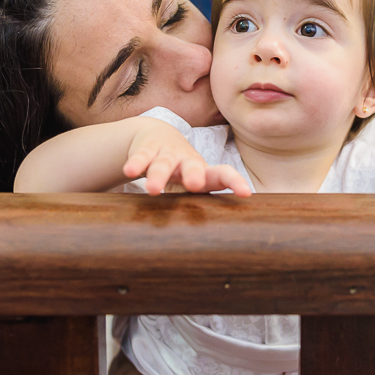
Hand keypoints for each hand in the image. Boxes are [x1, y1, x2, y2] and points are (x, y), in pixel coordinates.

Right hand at [125, 120, 250, 196]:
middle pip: (193, 166)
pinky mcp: (147, 149)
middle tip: (194, 184)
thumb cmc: (182, 170)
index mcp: (203, 171)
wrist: (158, 135)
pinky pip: (141, 156)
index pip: (222, 174)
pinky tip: (129, 172)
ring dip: (158, 174)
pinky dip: (136, 163)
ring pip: (163, 163)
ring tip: (152, 189)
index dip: (234, 182)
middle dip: (194, 174)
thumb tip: (215, 239)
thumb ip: (202, 203)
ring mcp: (167, 153)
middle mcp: (187, 160)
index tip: (245, 193)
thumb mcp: (194, 184)